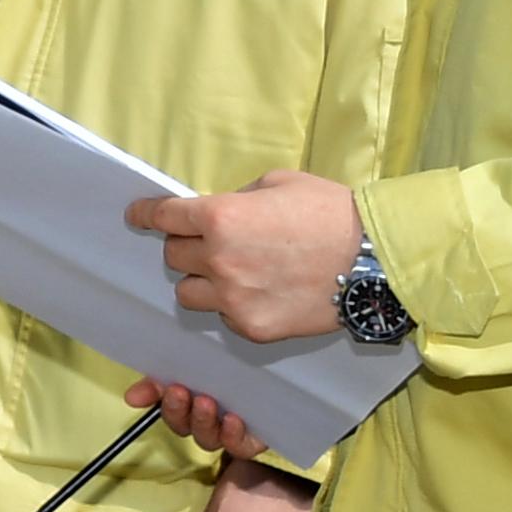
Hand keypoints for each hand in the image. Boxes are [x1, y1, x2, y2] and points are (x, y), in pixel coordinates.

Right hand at [122, 376, 265, 461]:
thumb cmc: (236, 365)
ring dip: (203, 422)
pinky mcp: (253, 440)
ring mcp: (230, 432)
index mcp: (192, 403)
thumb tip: (130, 396)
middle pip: (185, 427)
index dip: (160, 403)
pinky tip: (233, 419)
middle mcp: (208, 421)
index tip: (154, 390)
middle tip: (180, 392)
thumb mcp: (198, 364)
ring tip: (207, 403)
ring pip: (208, 438)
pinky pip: (238, 447)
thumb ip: (163, 379)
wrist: (284, 370)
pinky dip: (232, 435)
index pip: (168, 409)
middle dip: (178, 411)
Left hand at [125, 170, 361, 343]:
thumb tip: (218, 213)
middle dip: (188, 246)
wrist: (374, 260)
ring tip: (236, 273)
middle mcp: (218, 260)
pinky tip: (262, 292)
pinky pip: (223, 316)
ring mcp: (233, 299)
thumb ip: (237, 198)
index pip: (163, 217)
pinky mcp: (252, 328)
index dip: (146, 214)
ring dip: (203, 280)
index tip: (137, 216)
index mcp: (220, 217)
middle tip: (215, 242)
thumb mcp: (278, 184)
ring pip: (189, 293)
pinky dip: (233, 305)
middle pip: (174, 256)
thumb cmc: (329, 212)